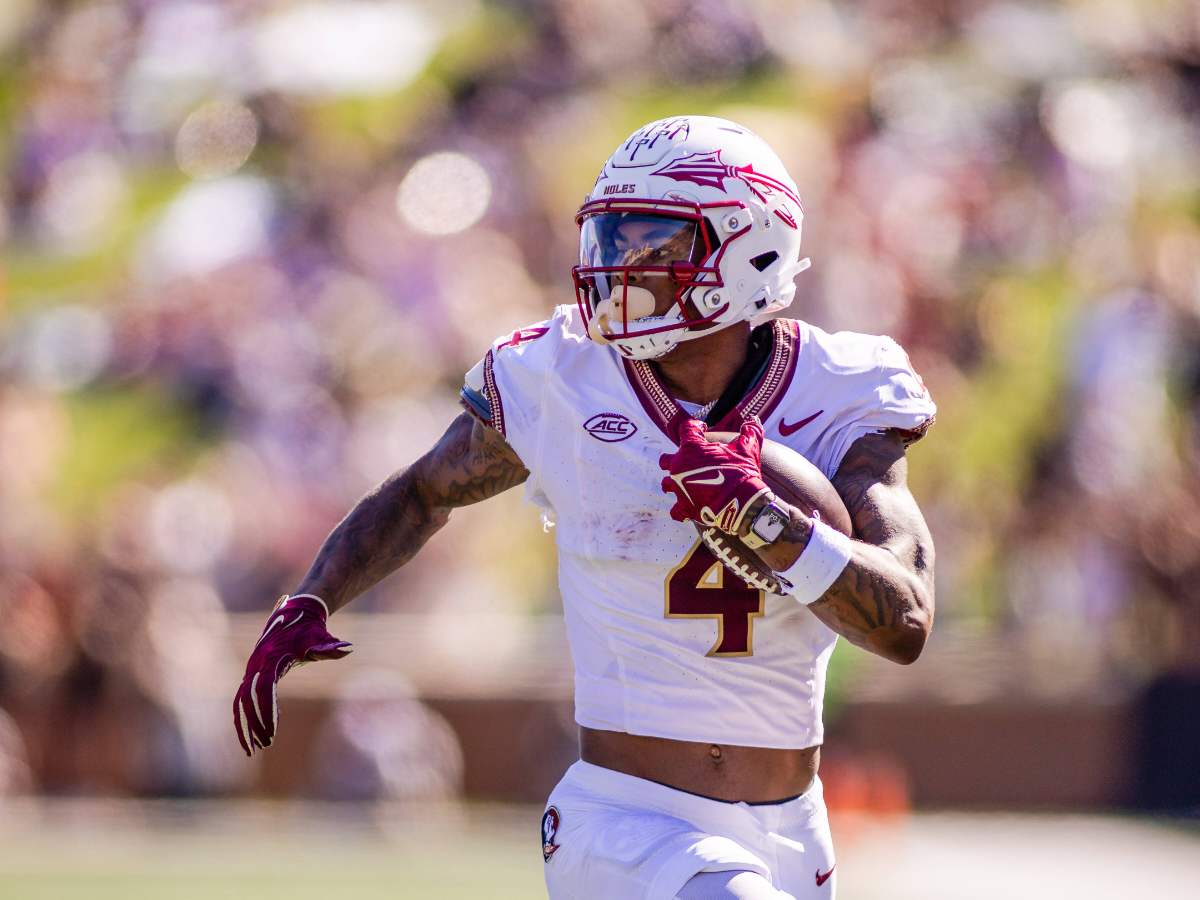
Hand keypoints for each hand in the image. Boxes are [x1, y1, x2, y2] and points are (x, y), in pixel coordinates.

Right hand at [232, 594, 351, 755]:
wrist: (298, 609)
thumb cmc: (310, 627)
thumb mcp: (321, 637)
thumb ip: (329, 647)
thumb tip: (346, 650)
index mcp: (270, 658)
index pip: (263, 691)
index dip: (265, 713)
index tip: (271, 734)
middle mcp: (256, 664)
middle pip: (247, 699)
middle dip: (253, 724)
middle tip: (263, 746)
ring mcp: (253, 668)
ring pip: (241, 701)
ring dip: (246, 723)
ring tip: (254, 748)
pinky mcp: (255, 672)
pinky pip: (246, 697)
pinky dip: (249, 714)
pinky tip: (262, 731)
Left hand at [659, 417, 771, 533]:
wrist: (741, 503)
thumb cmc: (742, 473)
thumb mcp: (748, 449)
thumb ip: (749, 432)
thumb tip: (753, 420)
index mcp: (691, 448)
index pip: (686, 429)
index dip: (696, 427)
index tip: (703, 429)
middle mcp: (678, 466)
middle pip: (665, 460)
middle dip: (674, 459)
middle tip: (688, 461)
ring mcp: (678, 488)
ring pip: (667, 483)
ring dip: (674, 483)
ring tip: (684, 484)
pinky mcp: (684, 507)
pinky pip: (675, 510)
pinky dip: (680, 509)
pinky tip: (688, 507)